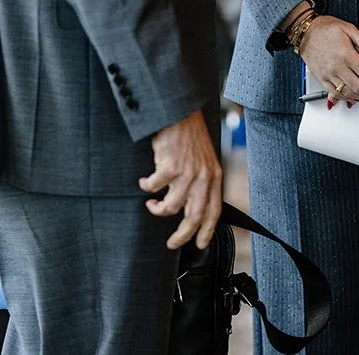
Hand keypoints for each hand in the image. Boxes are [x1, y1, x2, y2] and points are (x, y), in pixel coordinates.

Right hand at [140, 112, 222, 249]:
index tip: (200, 243)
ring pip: (171, 207)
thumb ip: (201, 181)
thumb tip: (191, 205)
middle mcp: (203, 177)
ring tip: (152, 204)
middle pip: (194, 216)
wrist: (179, 113)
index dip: (207, 231)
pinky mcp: (169, 166)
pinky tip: (144, 182)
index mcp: (214, 176)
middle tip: (172, 243)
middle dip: (182, 235)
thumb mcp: (204, 160)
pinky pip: (154, 188)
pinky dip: (147, 188)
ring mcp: (187, 172)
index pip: (214, 210)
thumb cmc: (189, 135)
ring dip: (158, 210)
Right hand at [299, 16, 358, 104]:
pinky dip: (346, 98)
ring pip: (347, 94)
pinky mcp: (322, 79)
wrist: (305, 32)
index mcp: (345, 54)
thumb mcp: (348, 28)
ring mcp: (328, 75)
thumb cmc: (325, 29)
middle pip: (358, 87)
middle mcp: (336, 67)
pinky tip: (353, 96)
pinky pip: (335, 94)